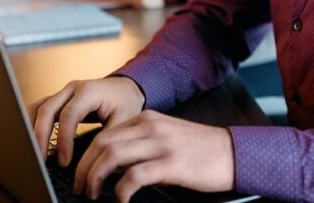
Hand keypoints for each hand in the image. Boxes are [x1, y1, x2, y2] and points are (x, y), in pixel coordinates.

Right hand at [29, 77, 144, 167]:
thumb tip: (92, 163)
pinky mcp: (59, 99)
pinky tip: (30, 140)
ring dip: (32, 129)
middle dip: (40, 136)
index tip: (64, 161)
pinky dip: (32, 123)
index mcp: (89, 91)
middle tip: (40, 160)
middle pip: (47, 109)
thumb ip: (108, 138)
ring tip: (32, 153)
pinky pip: (39, 108)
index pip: (69, 115)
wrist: (125, 89)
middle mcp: (72, 88)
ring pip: (38, 107)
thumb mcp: (124, 120)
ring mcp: (63, 92)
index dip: (64, 139)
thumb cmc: (125, 103)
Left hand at [75, 111, 234, 200]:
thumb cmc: (199, 150)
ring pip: (112, 156)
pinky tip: (121, 200)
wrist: (233, 152)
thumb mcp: (165, 137)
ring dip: (95, 178)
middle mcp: (150, 127)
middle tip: (80, 186)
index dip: (86, 155)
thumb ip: (140, 143)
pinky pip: (134, 176)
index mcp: (146, 119)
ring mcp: (160, 144)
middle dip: (84, 167)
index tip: (80, 173)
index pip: (105, 133)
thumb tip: (111, 164)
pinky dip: (121, 190)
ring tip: (92, 194)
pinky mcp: (171, 164)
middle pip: (102, 143)